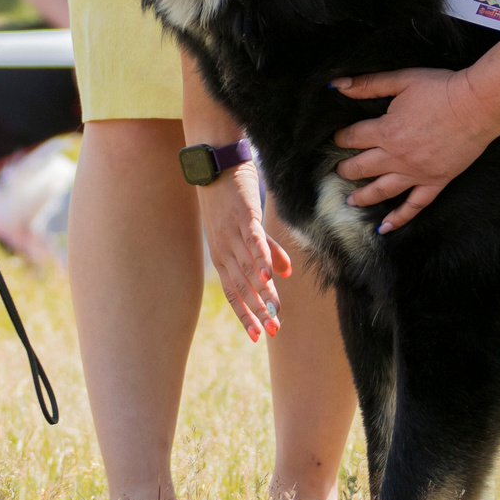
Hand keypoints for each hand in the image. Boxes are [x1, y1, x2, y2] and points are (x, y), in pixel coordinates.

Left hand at [198, 164, 287, 340]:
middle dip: (257, 311)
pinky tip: (272, 276)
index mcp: (222, 255)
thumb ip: (267, 253)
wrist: (215, 163)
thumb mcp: (247, 229)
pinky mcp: (244, 216)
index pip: (233, 292)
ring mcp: (232, 233)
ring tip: (276, 311)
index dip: (245, 314)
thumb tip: (284, 276)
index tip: (257, 336)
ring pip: (248, 268)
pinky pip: (253, 242)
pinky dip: (262, 259)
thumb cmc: (231, 197)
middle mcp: (224, 249)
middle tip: (272, 332)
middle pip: (242, 286)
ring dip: (263, 292)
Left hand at [331, 67, 499, 232]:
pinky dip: (398, 218)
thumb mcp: (402, 80)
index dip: (341, 138)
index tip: (338, 138)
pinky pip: (414, 206)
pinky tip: (385, 228)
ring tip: (350, 201)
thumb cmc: (441, 89)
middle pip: (361, 168)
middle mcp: (396, 157)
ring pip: (381, 191)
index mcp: (386, 131)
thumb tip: (338, 86)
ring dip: (362, 197)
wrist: (477, 105)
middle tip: (339, 171)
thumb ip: (368, 84)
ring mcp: (416, 173)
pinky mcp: (435, 182)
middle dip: (345, 169)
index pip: (352, 138)